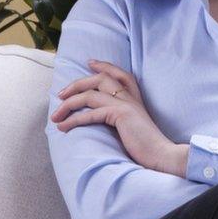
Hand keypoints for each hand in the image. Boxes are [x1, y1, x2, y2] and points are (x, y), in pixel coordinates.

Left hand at [51, 59, 184, 175]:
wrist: (162, 155)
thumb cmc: (147, 147)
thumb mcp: (132, 127)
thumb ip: (120, 117)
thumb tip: (100, 117)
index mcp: (135, 98)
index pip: (119, 74)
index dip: (104, 66)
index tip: (90, 62)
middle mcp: (130, 97)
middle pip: (99, 79)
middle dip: (75, 85)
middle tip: (60, 94)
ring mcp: (125, 104)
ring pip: (90, 95)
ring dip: (68, 105)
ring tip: (55, 116)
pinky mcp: (120, 115)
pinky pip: (90, 113)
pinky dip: (73, 120)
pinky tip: (63, 127)